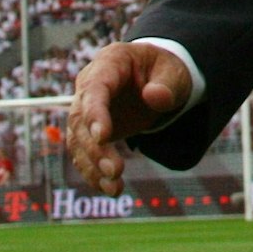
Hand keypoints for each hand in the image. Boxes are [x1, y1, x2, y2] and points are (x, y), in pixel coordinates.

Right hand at [68, 41, 191, 195]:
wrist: (156, 78)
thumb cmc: (163, 70)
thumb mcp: (174, 72)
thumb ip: (167, 85)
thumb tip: (155, 98)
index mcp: (110, 62)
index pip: (95, 88)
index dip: (95, 112)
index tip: (103, 137)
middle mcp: (90, 84)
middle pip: (81, 118)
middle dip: (95, 148)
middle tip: (116, 170)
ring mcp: (86, 109)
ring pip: (78, 139)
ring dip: (93, 166)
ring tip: (114, 188)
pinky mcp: (88, 131)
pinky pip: (84, 153)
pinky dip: (94, 172)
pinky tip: (110, 189)